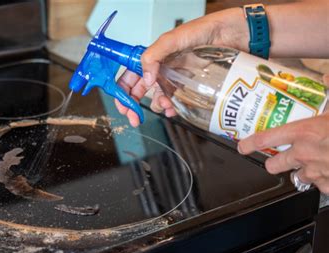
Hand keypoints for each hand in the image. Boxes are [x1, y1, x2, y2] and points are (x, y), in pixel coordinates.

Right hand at [115, 7, 248, 126]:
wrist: (233, 34)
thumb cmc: (205, 30)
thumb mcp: (173, 39)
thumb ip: (154, 56)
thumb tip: (147, 79)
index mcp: (153, 57)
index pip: (130, 75)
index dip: (123, 91)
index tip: (123, 104)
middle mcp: (162, 69)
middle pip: (140, 90)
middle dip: (134, 105)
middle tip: (134, 118)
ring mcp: (175, 78)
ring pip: (158, 98)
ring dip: (158, 106)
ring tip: (165, 106)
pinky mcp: (189, 86)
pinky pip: (176, 101)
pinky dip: (172, 108)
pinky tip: (174, 109)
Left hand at [238, 74, 328, 193]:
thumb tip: (326, 75)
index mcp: (305, 132)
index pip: (266, 139)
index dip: (250, 144)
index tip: (242, 146)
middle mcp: (306, 154)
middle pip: (274, 165)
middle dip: (275, 162)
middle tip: (280, 158)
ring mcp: (318, 173)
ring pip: (297, 177)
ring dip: (302, 171)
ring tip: (313, 162)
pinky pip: (319, 186)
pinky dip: (323, 181)